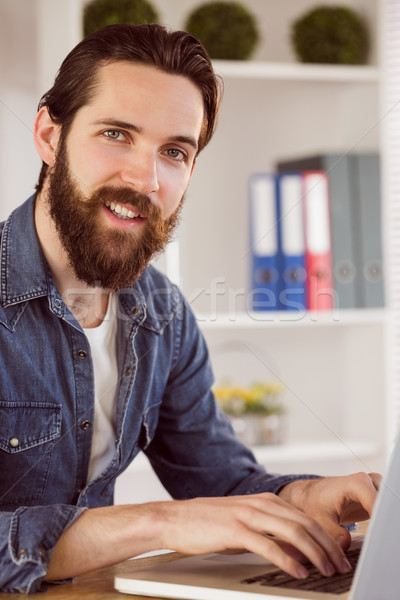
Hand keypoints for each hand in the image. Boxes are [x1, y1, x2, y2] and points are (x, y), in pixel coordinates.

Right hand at [157, 493, 352, 579]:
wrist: (175, 519)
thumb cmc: (209, 524)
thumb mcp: (246, 525)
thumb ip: (271, 533)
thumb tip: (297, 551)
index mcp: (265, 501)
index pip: (305, 518)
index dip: (326, 538)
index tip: (339, 555)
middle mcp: (261, 504)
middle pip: (305, 524)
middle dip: (327, 547)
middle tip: (341, 566)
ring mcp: (248, 515)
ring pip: (293, 532)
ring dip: (315, 553)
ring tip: (326, 570)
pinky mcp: (236, 530)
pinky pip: (269, 545)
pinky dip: (288, 560)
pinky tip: (299, 572)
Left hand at [277, 472, 380, 549]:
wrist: (312, 495)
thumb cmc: (314, 502)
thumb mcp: (319, 519)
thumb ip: (331, 531)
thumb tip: (345, 542)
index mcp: (356, 483)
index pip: (378, 503)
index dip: (381, 522)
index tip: (379, 538)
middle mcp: (368, 481)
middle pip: (386, 502)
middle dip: (385, 521)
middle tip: (382, 539)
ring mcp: (374, 486)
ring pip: (389, 504)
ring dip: (386, 519)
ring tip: (382, 536)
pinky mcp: (376, 495)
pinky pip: (387, 507)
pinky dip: (385, 519)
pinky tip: (381, 531)